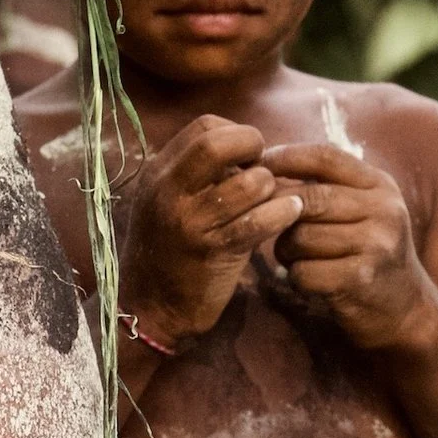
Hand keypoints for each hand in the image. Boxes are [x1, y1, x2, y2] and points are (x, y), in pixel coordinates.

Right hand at [122, 118, 302, 348]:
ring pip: (248, 183)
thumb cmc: (168, 254)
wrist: (148, 310)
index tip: (247, 157)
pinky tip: (288, 214)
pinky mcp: (212, 251)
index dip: (235, 133)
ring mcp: (189, 222)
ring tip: (272, 199)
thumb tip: (247, 148)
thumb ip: (200, 175)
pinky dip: (282, 213)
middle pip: (218, 143)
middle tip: (263, 168)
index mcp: (158, 174)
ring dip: (270, 187)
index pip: (204, 127)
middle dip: (252, 147)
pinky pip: (259, 221)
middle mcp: (168, 192)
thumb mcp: (170, 204)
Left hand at [262, 144, 432, 350]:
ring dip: (286, 250)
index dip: (284, 158)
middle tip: (262, 222)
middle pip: (309, 198)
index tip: (256, 166)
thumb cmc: (369, 253)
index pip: (324, 157)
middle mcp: (384, 210)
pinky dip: (296, 278)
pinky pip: (304, 271)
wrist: (405, 310)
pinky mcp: (361, 279)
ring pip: (301, 236)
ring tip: (296, 258)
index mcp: (380, 186)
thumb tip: (263, 167)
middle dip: (277, 210)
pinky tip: (309, 280)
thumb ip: (326, 187)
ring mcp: (375, 245)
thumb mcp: (362, 210)